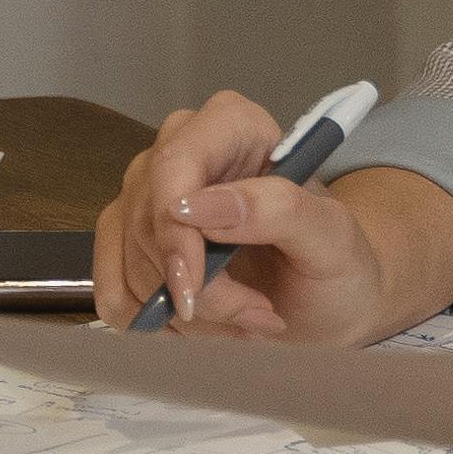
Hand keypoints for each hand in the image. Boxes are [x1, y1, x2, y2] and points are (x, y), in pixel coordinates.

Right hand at [85, 94, 452, 340]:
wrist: (328, 303)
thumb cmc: (340, 264)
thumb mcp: (333, 238)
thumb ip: (279, 209)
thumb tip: (198, 207)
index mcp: (232, 126)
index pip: (175, 164)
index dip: (174, 229)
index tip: (193, 285)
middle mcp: (180, 152)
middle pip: (149, 223)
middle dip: (199, 288)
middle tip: (257, 316)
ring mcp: (147, 198)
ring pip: (130, 263)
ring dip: (184, 313)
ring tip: (245, 320)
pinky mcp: (127, 245)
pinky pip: (112, 292)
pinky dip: (156, 325)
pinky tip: (205, 327)